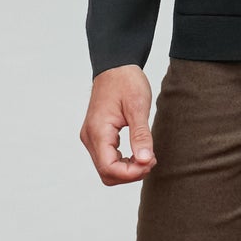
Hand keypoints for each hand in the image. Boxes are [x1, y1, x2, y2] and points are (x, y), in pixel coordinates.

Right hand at [82, 66, 156, 185]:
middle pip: (107, 173)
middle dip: (130, 173)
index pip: (109, 168)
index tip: (151, 161)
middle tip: (151, 159)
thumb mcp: (138, 107)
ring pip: (106, 169)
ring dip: (127, 169)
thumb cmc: (126, 81)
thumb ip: (141, 135)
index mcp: (98, 131)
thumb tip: (144, 160)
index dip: (131, 173)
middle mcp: (90, 137)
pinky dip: (123, 162)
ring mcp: (91, 138)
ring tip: (146, 156)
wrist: (115, 66)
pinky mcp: (96, 136)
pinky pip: (107, 159)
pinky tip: (138, 153)